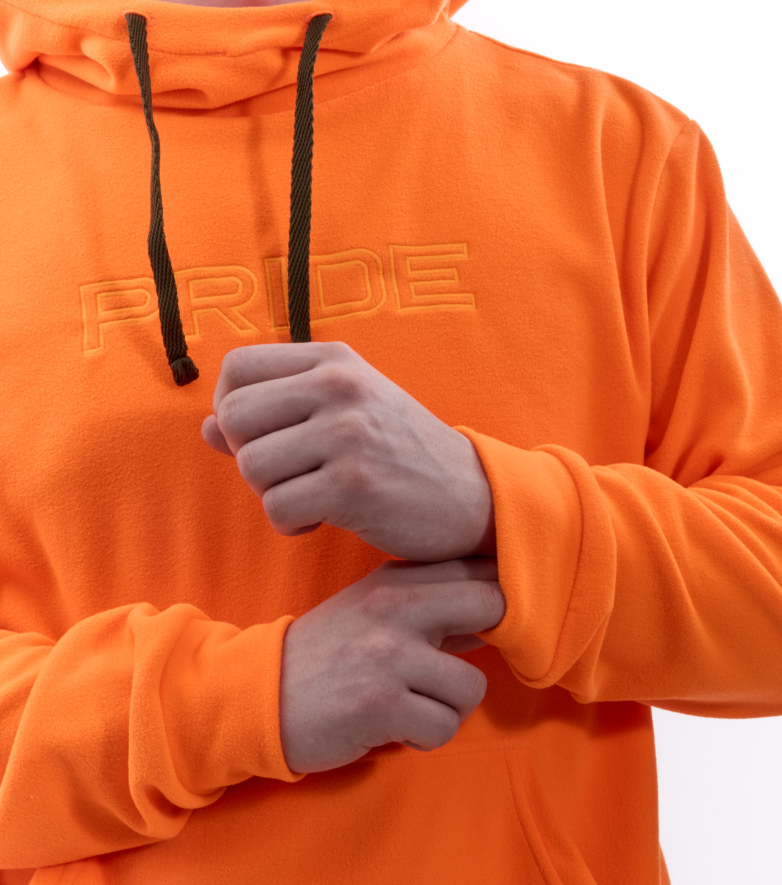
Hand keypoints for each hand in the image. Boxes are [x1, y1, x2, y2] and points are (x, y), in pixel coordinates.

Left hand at [202, 342, 495, 560]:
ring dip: (271, 495)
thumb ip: (277, 413)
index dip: (230, 409)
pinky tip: (322, 520)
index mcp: (334, 360)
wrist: (472, 496)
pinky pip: (278, 507)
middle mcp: (340, 386)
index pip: (237, 368)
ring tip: (310, 498)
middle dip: (248, 457)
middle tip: (287, 476)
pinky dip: (291, 524)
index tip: (262, 438)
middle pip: (234, 417)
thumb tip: (205, 428)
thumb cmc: (401, 455)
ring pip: (251, 466)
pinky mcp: (353, 484)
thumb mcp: (346, 414)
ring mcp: (348, 433)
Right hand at [278, 559, 504, 774]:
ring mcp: (389, 654)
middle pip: (492, 605)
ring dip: (447, 708)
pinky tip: (394, 728)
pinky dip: (423, 737)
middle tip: (448, 671)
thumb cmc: (326, 658)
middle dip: (486, 646)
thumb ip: (434, 607)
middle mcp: (396, 607)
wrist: (258, 697)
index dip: (499, 598)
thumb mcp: (374, 613)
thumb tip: (500, 607)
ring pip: (473, 686)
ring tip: (411, 707)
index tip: (482, 626)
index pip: (478, 567)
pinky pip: (444, 727)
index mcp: (396, 580)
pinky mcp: (381, 704)